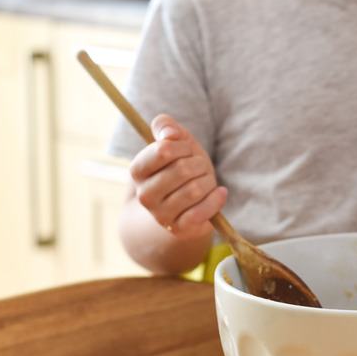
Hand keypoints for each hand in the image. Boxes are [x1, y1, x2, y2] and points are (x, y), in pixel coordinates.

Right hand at [128, 114, 226, 239]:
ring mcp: (161, 215)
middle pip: (183, 169)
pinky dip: (216, 199)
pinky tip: (218, 193)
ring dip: (209, 181)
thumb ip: (165, 126)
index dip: (183, 146)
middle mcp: (145, 195)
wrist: (182, 204)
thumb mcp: (173, 142)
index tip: (186, 150)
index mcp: (137, 170)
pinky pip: (201, 212)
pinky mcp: (180, 229)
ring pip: (195, 190)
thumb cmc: (179, 166)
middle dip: (200, 164)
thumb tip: (169, 133)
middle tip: (200, 167)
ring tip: (206, 181)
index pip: (164, 150)